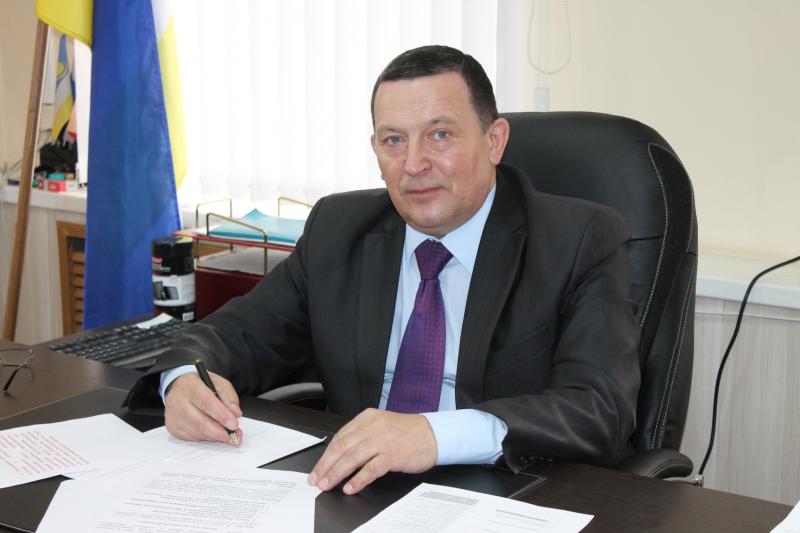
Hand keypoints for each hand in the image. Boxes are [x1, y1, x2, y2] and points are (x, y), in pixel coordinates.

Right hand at [163, 372, 242, 444]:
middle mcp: (177, 401)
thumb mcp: (218, 383)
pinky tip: (212, 433)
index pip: (206, 402)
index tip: (234, 425)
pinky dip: (205, 438)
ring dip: (214, 436)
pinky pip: (191, 438)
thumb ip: (229, 397)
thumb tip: (236, 414)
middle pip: (200, 422)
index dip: (221, 415)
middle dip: (220, 432)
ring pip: (196, 432)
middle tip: (234, 436)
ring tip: (226, 435)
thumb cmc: (201, 385)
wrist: (180, 387)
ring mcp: (172, 415)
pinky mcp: (172, 426)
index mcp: (190, 385)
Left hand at [309, 408, 436, 494]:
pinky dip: (358, 479)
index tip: (317, 469)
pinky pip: (371, 469)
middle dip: (326, 466)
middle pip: (342, 447)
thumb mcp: (381, 426)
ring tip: (327, 485)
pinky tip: (350, 487)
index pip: (339, 437)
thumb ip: (362, 436)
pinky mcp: (394, 455)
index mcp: (367, 418)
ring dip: (337, 474)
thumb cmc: (407, 432)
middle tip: (317, 480)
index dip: (325, 455)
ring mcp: (383, 440)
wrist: (433, 434)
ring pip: (352, 458)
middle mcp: (373, 427)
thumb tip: (340, 456)